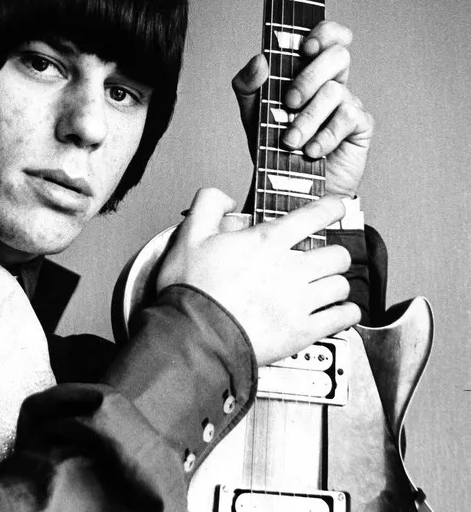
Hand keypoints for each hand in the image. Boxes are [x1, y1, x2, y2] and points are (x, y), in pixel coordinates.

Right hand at [157, 188, 360, 365]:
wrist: (193, 336)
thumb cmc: (192, 289)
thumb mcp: (190, 234)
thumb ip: (209, 204)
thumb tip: (228, 199)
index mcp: (268, 242)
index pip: (315, 215)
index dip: (331, 208)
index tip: (335, 208)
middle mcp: (291, 269)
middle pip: (337, 254)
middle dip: (333, 253)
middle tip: (323, 257)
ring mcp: (299, 302)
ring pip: (342, 285)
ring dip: (335, 283)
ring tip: (325, 285)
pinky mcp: (302, 332)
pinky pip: (341, 318)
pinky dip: (345, 313)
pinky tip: (338, 311)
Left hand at [233, 21, 373, 197]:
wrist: (288, 190)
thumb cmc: (273, 146)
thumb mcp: (251, 114)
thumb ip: (246, 85)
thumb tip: (260, 59)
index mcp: (308, 71)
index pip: (327, 36)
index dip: (325, 32)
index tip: (306, 46)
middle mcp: (331, 82)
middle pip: (337, 55)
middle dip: (308, 78)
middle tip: (288, 102)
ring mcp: (348, 103)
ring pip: (335, 91)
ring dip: (307, 118)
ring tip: (290, 141)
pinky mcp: (360, 127)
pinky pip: (348, 117)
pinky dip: (325, 135)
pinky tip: (311, 151)